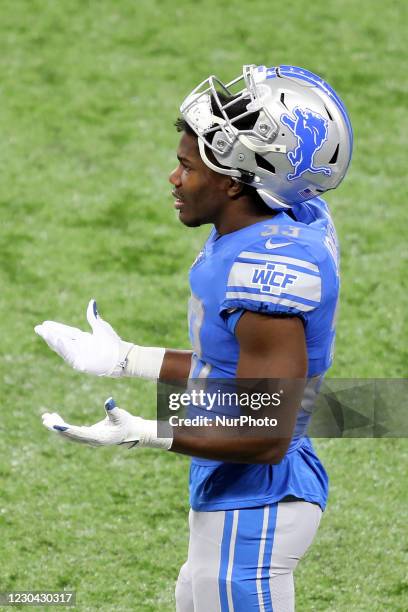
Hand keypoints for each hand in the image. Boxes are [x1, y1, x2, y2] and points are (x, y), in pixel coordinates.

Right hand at [35, 299, 133, 376]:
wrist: (122, 355)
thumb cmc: (113, 343)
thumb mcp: (101, 326)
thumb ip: (93, 316)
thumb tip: (91, 301)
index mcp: (82, 339)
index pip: (66, 332)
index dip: (55, 328)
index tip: (44, 323)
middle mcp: (79, 348)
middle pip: (61, 340)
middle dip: (49, 335)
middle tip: (38, 328)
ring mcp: (80, 356)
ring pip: (63, 349)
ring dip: (54, 341)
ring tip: (46, 333)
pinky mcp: (82, 364)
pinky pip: (70, 356)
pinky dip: (64, 349)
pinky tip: (59, 340)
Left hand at [42, 398, 172, 449]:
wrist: (131, 433)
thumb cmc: (126, 423)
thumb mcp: (121, 416)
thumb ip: (113, 410)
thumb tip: (109, 400)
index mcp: (98, 438)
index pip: (79, 433)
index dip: (67, 429)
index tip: (55, 425)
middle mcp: (90, 441)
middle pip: (70, 435)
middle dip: (57, 427)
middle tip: (45, 419)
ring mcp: (87, 439)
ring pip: (68, 434)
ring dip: (57, 426)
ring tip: (45, 417)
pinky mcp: (86, 436)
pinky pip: (71, 432)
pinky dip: (62, 426)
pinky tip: (55, 419)